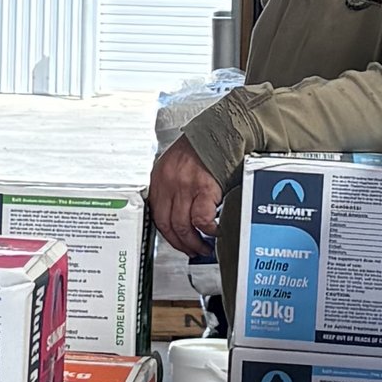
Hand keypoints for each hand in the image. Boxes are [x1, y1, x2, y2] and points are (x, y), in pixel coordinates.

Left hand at [148, 138, 221, 259]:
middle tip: (191, 250)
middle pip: (167, 224)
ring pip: (183, 226)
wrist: (224, 131)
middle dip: (180, 243)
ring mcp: (185, 186)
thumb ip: (175, 187)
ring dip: (194, 242)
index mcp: (160, 177)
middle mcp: (169, 182)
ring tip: (204, 247)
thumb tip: (181, 213)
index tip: (176, 241)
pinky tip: (214, 232)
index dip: (167, 233)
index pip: (157, 214)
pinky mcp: (203, 188)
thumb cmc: (205, 147)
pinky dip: (208, 230)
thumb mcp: (178, 165)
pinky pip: (201, 219)